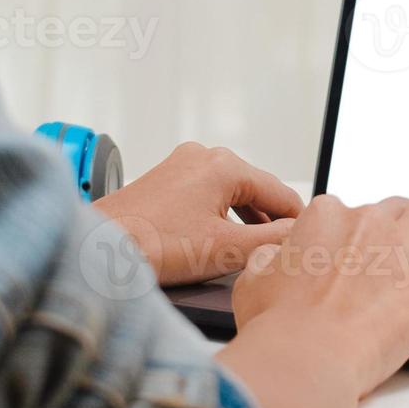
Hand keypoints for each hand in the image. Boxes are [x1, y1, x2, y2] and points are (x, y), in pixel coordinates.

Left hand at [91, 142, 302, 286]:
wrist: (98, 250)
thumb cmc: (154, 247)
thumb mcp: (227, 249)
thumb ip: (273, 240)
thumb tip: (300, 234)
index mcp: (224, 165)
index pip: (280, 193)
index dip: (298, 221)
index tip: (310, 241)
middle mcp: (204, 156)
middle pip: (256, 191)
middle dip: (270, 221)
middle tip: (286, 252)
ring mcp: (182, 165)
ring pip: (232, 193)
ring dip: (246, 221)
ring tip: (257, 251)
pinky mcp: (166, 180)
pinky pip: (208, 195)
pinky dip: (222, 217)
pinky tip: (222, 241)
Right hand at [215, 188, 408, 407]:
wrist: (304, 362)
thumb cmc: (278, 330)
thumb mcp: (253, 281)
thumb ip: (272, 257)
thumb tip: (279, 256)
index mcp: (325, 217)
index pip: (351, 210)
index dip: (356, 237)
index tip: (356, 262)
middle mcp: (366, 221)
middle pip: (393, 207)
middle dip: (395, 230)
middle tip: (392, 265)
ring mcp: (403, 243)